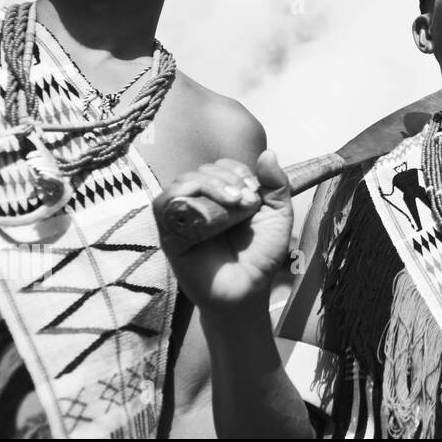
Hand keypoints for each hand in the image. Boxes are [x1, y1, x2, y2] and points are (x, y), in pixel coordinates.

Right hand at [153, 151, 293, 315]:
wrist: (249, 288)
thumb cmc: (262, 253)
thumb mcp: (278, 214)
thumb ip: (276, 184)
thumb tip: (268, 153)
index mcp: (224, 194)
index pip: (221, 165)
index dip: (237, 171)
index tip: (255, 191)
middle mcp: (202, 202)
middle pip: (201, 170)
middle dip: (227, 180)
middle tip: (246, 202)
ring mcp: (184, 216)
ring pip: (183, 182)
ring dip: (209, 185)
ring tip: (232, 205)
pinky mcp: (169, 233)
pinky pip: (163, 205)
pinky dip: (182, 197)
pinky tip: (206, 210)